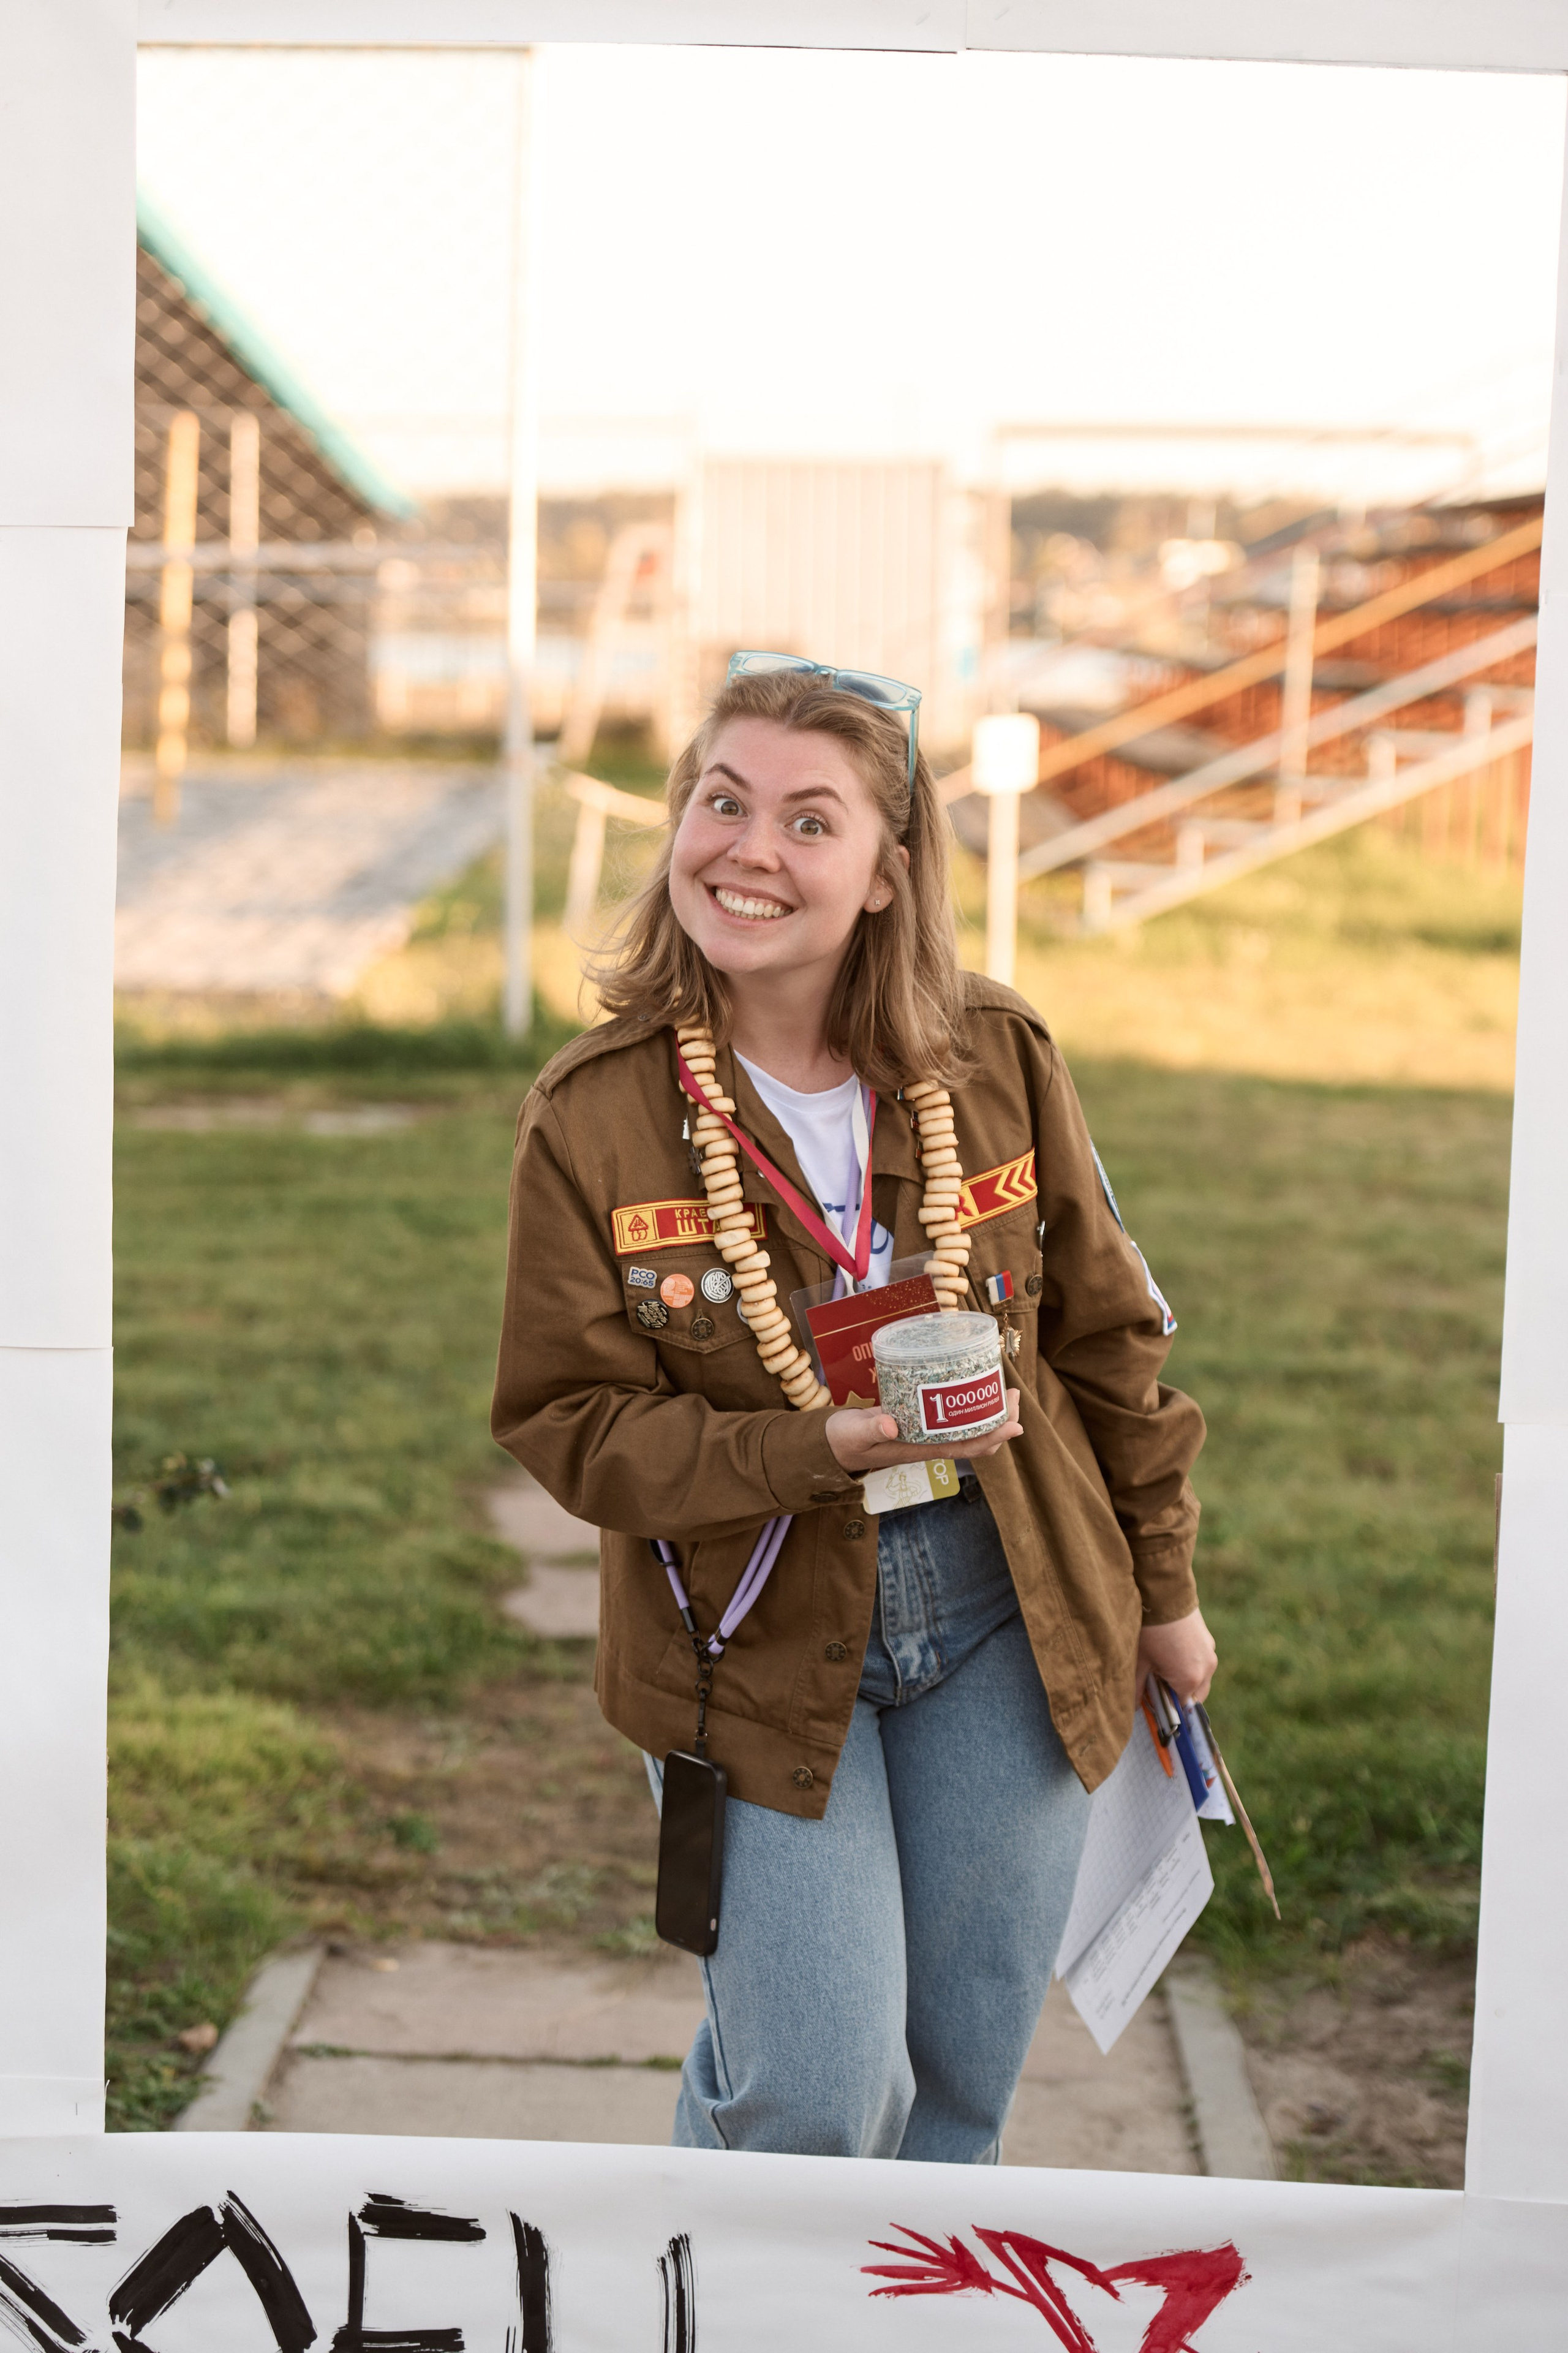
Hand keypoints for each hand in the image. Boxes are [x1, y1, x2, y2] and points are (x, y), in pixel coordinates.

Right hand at [826, 1390, 1022, 1473]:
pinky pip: (954, 1416)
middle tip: (1012, 1393)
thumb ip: (872, 1428)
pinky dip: (970, 1404)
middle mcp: (931, 1442)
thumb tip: (891, 1425)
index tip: (1015, 1424)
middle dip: (1001, 1420)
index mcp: (922, 1449)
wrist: (833, 1443)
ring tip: (1003, 1389)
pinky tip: (972, 1386)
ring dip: (991, 1412)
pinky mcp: (920, 1419)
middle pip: (978, 1438)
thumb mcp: (856, 1434)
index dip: (994, 1437)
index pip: (968, 1447)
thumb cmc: (846, 1441)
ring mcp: (928, 1432)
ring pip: (970, 1427)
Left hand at [1137, 1607, 1216, 1707]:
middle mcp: (1207, 1669)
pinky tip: (1170, 1652)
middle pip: (1194, 1696)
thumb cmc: (1149, 1630)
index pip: (1182, 1708)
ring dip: (1184, 1679)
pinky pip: (1201, 1661)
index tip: (1153, 1703)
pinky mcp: (1208, 1639)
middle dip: (1177, 1695)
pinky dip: (1189, 1664)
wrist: (1163, 1592)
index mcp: (1190, 1680)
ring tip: (1161, 1666)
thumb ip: (1137, 1690)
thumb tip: (1131, 1710)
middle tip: (1155, 1686)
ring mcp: (1210, 1653)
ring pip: (1199, 1678)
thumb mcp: (1139, 1662)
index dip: (1167, 1708)